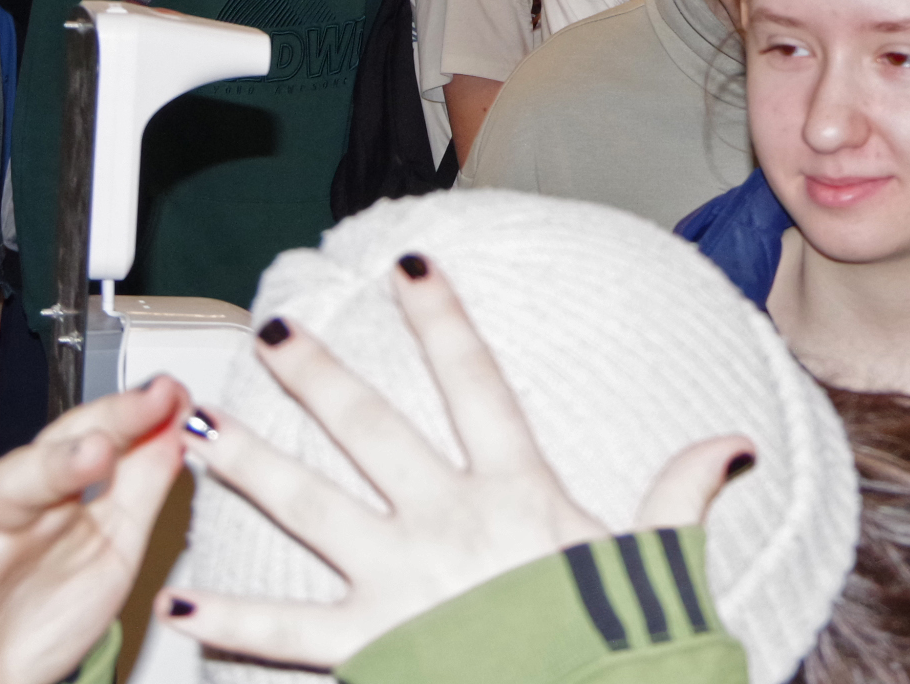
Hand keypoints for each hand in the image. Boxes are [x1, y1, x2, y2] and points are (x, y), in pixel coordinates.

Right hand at [0, 377, 188, 683]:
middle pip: (21, 482)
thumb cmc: (42, 615)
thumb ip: (141, 483)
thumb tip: (178, 417)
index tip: (168, 394)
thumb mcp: (110, 546)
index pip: (81, 446)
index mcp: (45, 505)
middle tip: (96, 440)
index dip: (123, 420)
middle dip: (57, 460)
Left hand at [166, 258, 751, 666]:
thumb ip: (682, 494)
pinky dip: (227, 624)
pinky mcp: (369, 648)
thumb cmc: (621, 642)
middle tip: (272, 329)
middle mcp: (447, 522)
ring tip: (205, 431)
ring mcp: (399, 584)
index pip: (474, 381)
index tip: (409, 263)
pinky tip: (177, 607)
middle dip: (318, 374)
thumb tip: (732, 442)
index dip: (442, 317)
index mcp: (516, 491)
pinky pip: (286, 634)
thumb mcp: (656, 561)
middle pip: (371, 429)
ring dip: (253, 467)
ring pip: (311, 509)